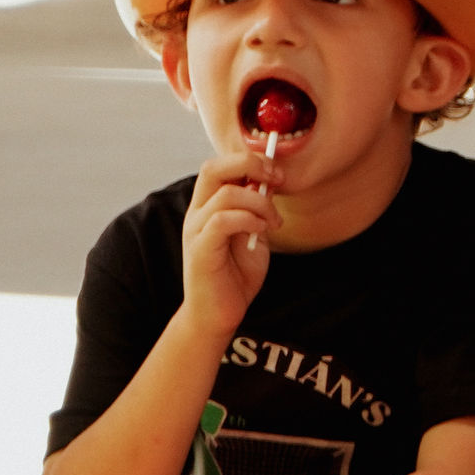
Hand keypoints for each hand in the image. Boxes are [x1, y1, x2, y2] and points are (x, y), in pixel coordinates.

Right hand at [178, 155, 278, 333]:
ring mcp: (196, 231)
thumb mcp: (255, 233)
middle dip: (250, 164)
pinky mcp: (200, 250)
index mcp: (209, 206)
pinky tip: (262, 231)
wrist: (219, 314)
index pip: (220, 166)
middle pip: (213, 168)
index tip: (278, 174)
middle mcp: (197, 214)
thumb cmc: (237, 274)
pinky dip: (249, 219)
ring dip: (259, 202)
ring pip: (226, 194)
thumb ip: (258, 208)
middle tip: (276, 180)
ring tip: (273, 222)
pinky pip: (222, 220)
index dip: (250, 160)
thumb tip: (270, 181)